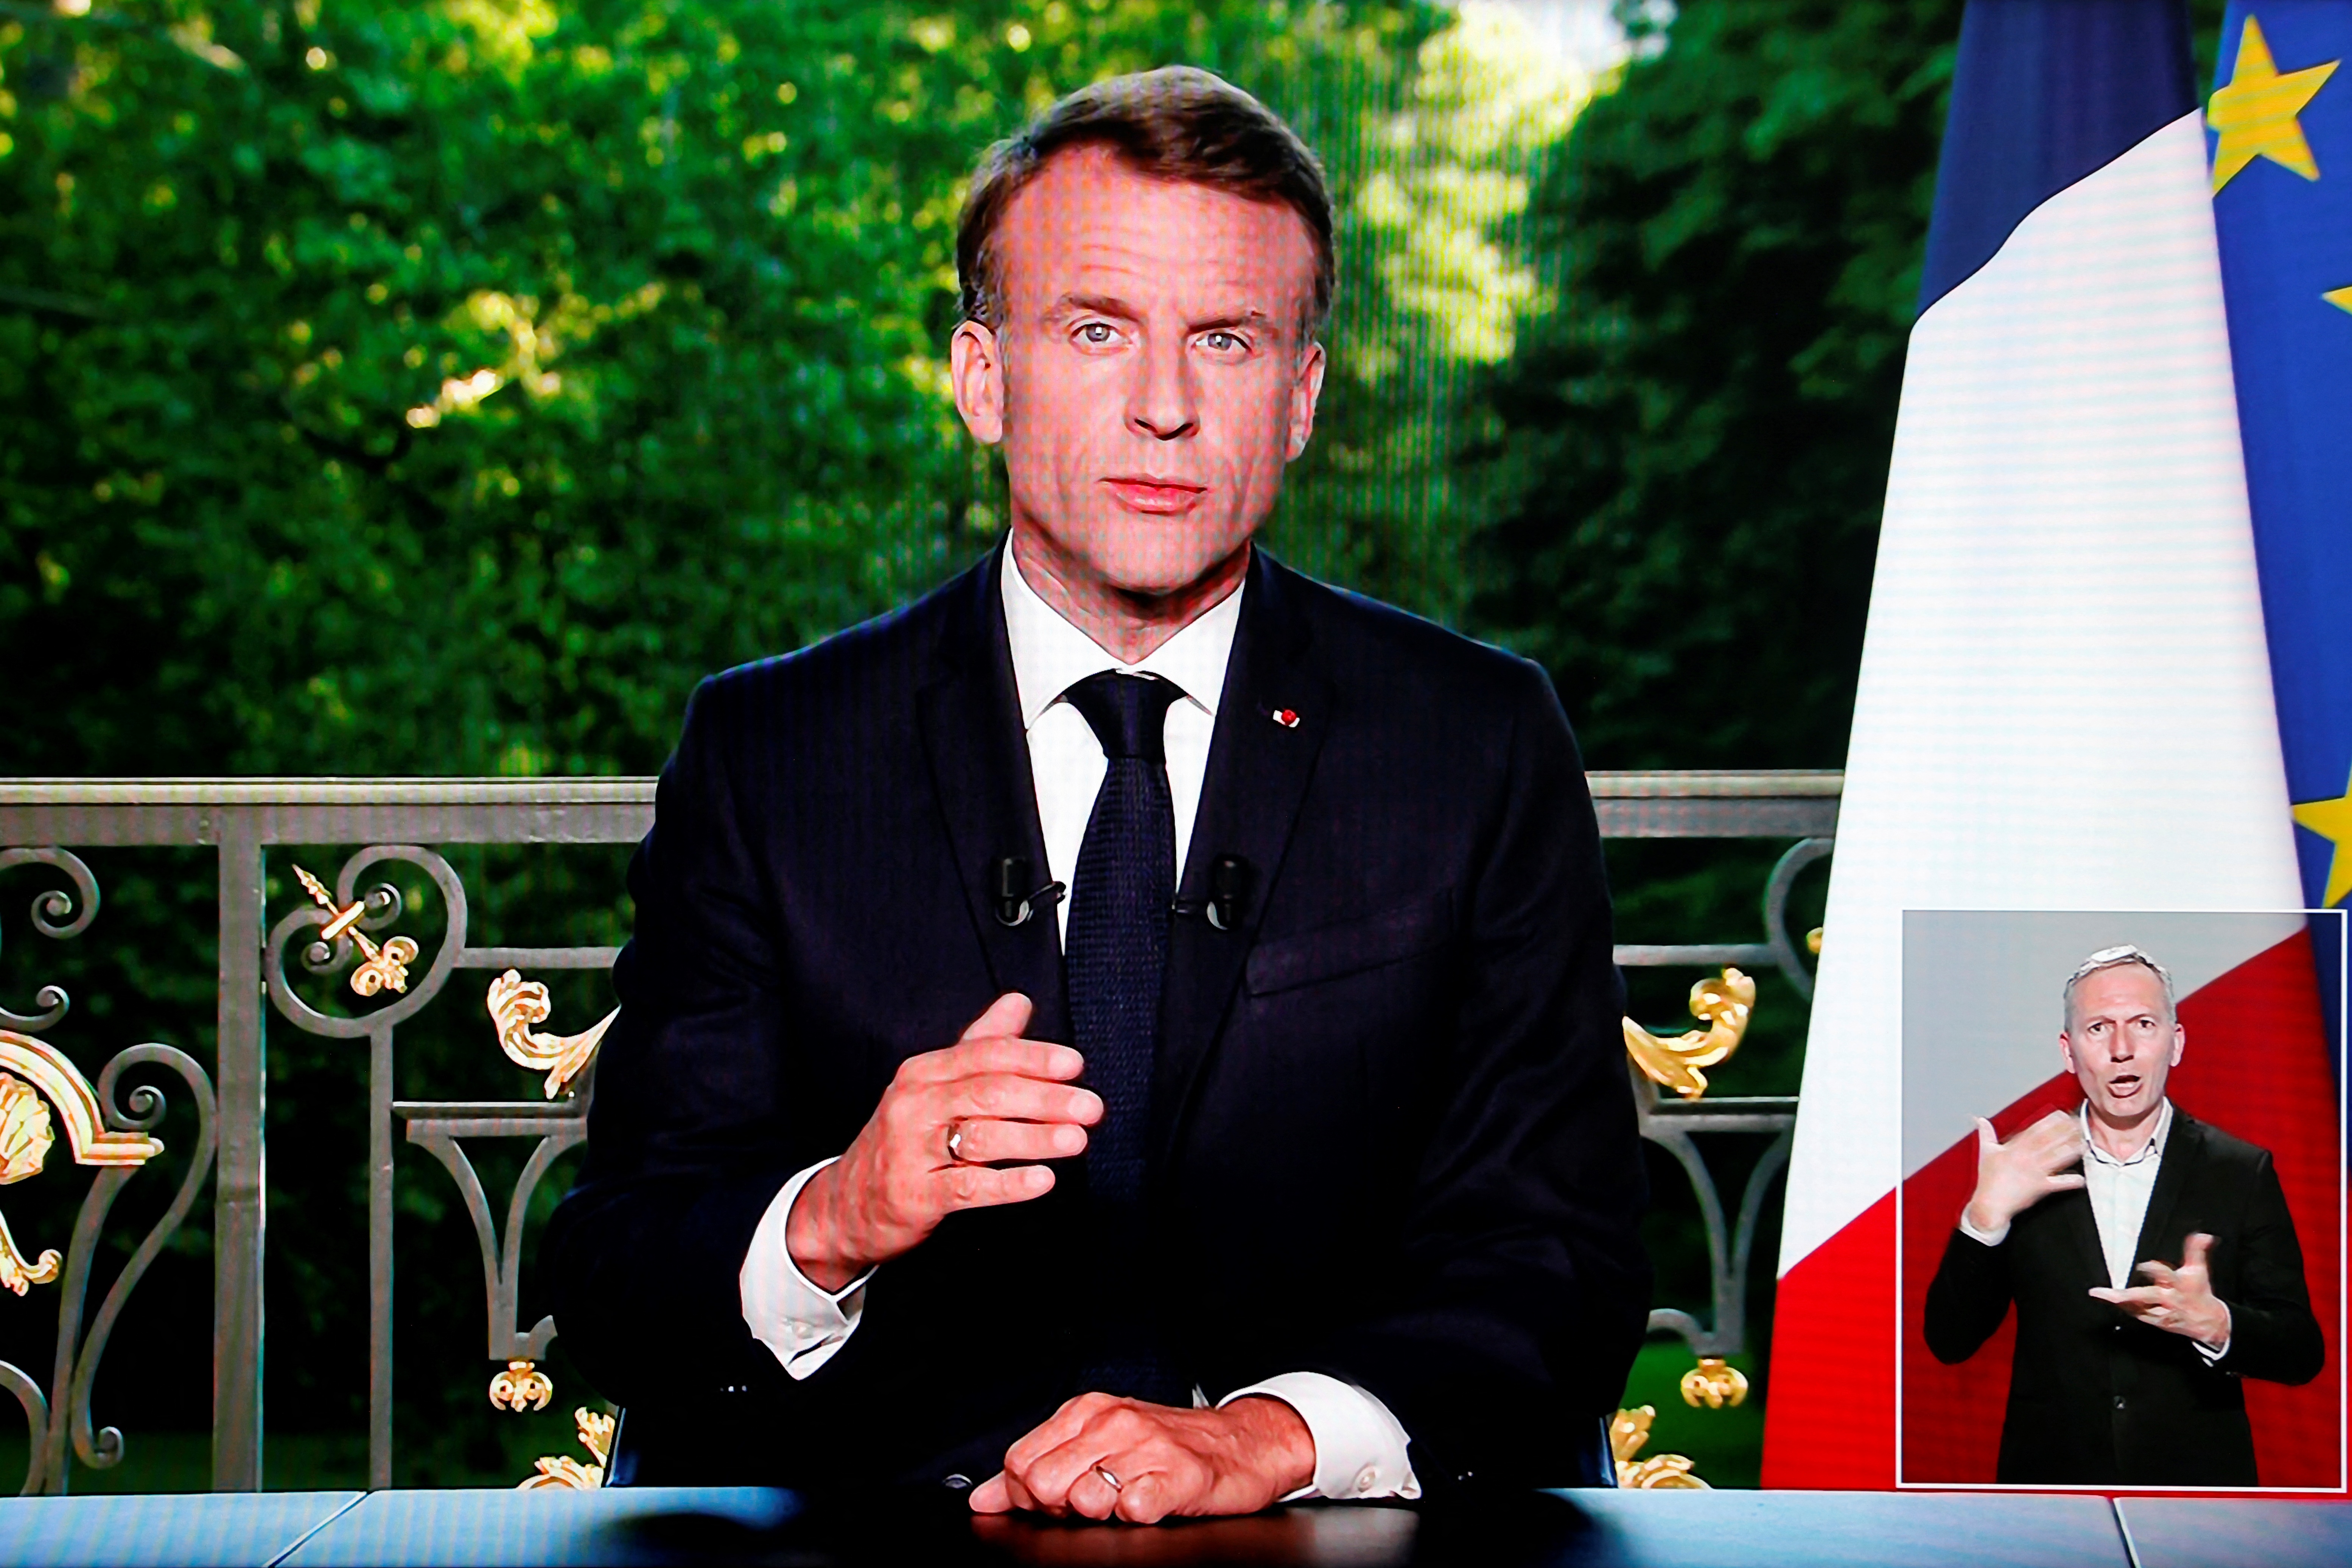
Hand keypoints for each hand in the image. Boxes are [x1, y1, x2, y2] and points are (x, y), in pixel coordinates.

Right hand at [785, 993, 1098, 1290]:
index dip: (1033, 1058)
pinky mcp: (915, 1194)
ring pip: (982, 1136)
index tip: (1074, 1065)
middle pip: (988, 1092)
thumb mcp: (934, 1085)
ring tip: (1076, 1140)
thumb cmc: (905, 1138)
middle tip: (1090, 1107)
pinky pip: (967, 1187)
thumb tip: (1019, 1002)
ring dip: (1035, 1137)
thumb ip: (980, 1044)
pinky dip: (1008, 1184)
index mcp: (924, 1071)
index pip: (985, 1054)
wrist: (847, 1203)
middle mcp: (915, 1104)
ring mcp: (912, 1150)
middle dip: (1046, 1098)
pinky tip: (1041, 1180)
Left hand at [968, 1394, 1315, 1524]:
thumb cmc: (1169, 1445)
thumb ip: (1038, 1466)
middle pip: (1042, 1484)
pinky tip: (1152, 1503)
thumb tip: (982, 1497)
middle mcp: (1112, 1422)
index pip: (1020, 1461)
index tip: (1054, 1498)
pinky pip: (1133, 1511)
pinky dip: (1137, 1519)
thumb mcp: (1098, 1442)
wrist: (1244, 1443)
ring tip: (1125, 1500)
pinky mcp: (1178, 1476)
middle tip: (1092, 1503)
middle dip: (1058, 1508)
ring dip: (1099, 1514)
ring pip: (1083, 1499)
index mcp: (1086, 1412)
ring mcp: (1146, 1447)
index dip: (1028, 1493)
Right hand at [1962, 1110, 2084, 1235]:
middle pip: (2051, 1140)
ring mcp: (2035, 1172)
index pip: (2036, 1130)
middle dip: (2066, 1131)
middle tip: (2080, 1124)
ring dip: (2072, 1150)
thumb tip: (1979, 1119)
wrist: (1990, 1204)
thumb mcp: (1985, 1153)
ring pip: (2058, 1158)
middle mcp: (2027, 1157)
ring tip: (2084, 1143)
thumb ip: (1985, 1134)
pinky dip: (2071, 1181)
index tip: (2063, 1115)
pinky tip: (2081, 1178)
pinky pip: (2060, 1183)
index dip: (2051, 1121)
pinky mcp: (2041, 1188)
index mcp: (2015, 1148)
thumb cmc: (1988, 1179)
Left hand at [2090, 1232, 2232, 1346]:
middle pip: (2147, 1296)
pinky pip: (2137, 1314)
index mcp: (2179, 1284)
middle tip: (2107, 1293)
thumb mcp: (2198, 1270)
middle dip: (2127, 1295)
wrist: (2209, 1322)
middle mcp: (2168, 1298)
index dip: (2152, 1269)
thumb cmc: (2198, 1291)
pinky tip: (2109, 1301)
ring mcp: (2161, 1312)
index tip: (2142, 1266)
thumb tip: (2203, 1236)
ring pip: (2137, 1307)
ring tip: (2100, 1294)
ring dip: (2119, 1301)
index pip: (2163, 1274)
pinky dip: (2124, 1307)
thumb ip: (2196, 1251)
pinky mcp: (2156, 1321)